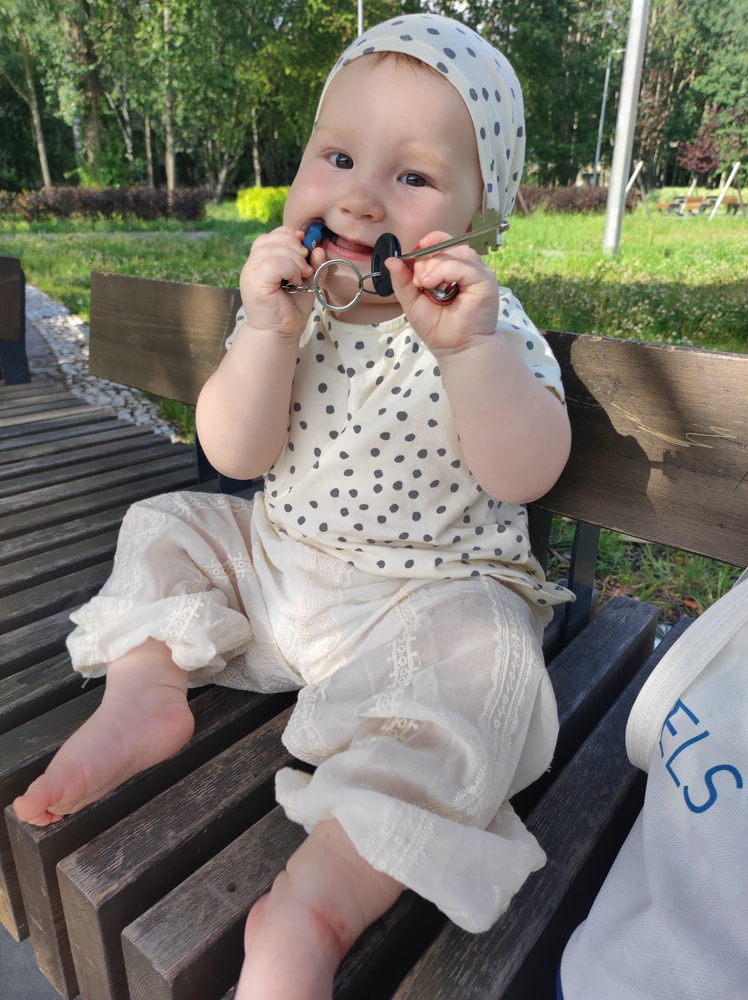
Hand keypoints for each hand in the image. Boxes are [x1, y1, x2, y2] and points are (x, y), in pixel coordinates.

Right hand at [239, 226, 324, 339]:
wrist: (280, 333)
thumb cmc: (291, 308)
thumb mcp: (307, 281)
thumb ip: (313, 263)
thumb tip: (317, 247)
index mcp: (261, 260)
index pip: (271, 235)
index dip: (289, 236)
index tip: (305, 249)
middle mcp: (252, 264)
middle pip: (271, 239)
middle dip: (295, 247)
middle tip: (306, 267)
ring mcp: (250, 273)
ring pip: (272, 250)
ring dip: (294, 260)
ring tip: (302, 276)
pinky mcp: (253, 283)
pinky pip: (273, 264)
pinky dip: (290, 268)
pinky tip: (295, 281)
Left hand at [385, 231, 498, 352]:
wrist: (455, 349)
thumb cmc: (438, 328)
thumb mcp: (413, 302)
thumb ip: (402, 281)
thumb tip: (391, 260)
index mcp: (453, 268)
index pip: (442, 242)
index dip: (427, 245)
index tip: (414, 263)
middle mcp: (468, 267)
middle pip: (448, 244)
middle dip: (426, 258)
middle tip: (419, 281)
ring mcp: (478, 273)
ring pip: (457, 252)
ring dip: (434, 265)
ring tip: (425, 284)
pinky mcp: (485, 282)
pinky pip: (464, 266)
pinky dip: (445, 271)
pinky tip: (434, 285)